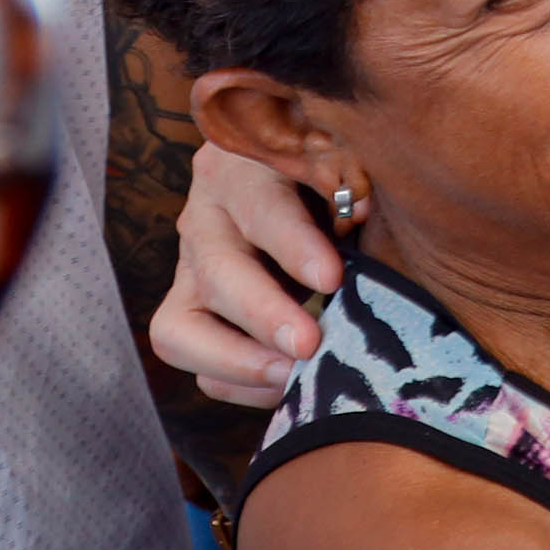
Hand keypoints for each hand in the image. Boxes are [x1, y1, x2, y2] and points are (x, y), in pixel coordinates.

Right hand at [159, 146, 342, 405]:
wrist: (297, 178)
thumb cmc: (335, 171)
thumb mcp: (346, 163)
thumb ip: (356, 187)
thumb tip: (370, 220)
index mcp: (246, 166)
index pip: (262, 206)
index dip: (294, 245)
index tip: (333, 280)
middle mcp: (206, 216)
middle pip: (216, 272)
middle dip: (262, 314)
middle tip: (309, 346)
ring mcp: (189, 267)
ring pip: (179, 328)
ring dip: (237, 361)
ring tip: (293, 378)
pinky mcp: (188, 309)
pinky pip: (193, 359)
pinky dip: (235, 381)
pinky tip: (286, 387)